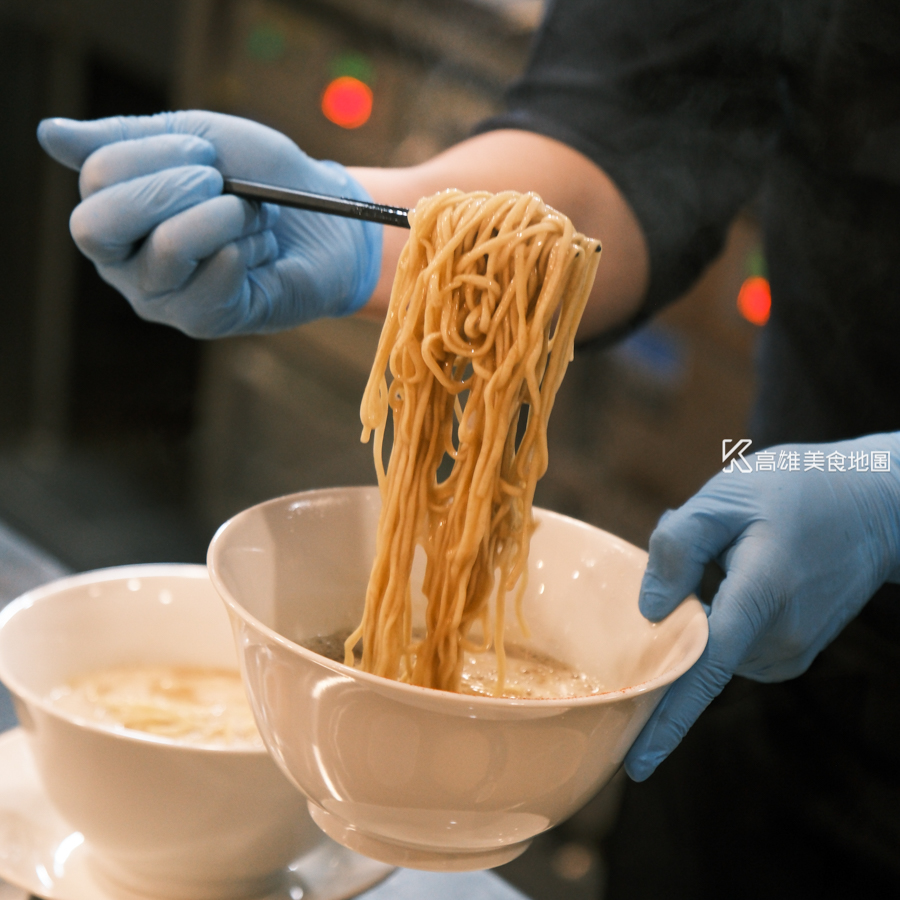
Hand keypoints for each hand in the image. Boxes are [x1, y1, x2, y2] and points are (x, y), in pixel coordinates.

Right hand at [37, 112, 381, 337]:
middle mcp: (124, 260)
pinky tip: (261, 252)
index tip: (207, 153)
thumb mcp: (193, 138)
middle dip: (170, 190)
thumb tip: (48, 134)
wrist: (325, 215)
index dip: (154, 155)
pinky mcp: (204, 321)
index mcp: (113, 210)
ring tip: (254, 218)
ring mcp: (161, 297)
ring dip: (224, 219)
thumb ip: (124, 140)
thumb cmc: (258, 176)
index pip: (95, 179)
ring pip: (165, 250)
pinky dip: (244, 253)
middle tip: (221, 184)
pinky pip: (207, 285)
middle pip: (99, 224)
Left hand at [625, 432, 899, 780]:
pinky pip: (731, 642)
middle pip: (693, 649)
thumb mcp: (727, 497)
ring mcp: (789, 650)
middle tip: (705, 546)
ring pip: (709, 644)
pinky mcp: (791, 652)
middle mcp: (779, 637)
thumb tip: (647, 610)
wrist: (876, 507)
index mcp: (761, 595)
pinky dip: (718, 614)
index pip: (705, 670)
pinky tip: (740, 570)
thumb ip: (678, 548)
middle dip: (674, 609)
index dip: (668, 716)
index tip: (637, 762)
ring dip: (697, 606)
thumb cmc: (798, 492)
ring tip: (729, 551)